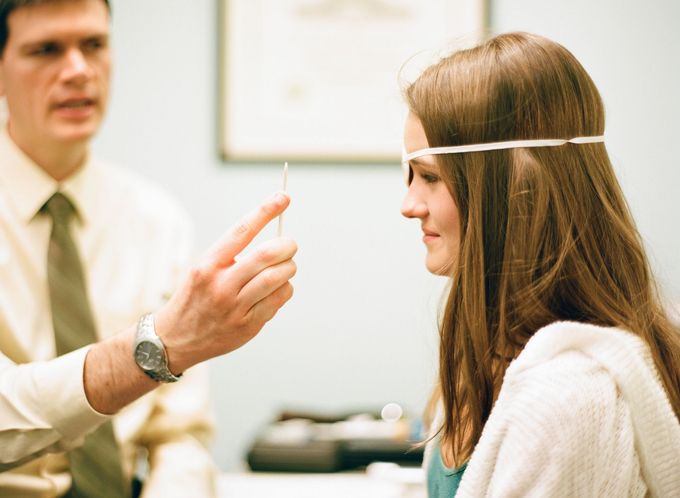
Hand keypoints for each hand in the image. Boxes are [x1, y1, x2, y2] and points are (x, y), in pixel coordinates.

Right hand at [155, 191, 296, 372]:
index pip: (242, 230)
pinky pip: (278, 300)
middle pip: (267, 255)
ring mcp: (234, 307)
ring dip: (288, 268)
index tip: (283, 197)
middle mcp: (221, 284)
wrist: (175, 339)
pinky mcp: (247, 326)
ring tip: (285, 267)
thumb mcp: (202, 270)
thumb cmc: (195, 298)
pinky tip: (278, 289)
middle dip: (287, 246)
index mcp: (208, 264)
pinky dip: (285, 289)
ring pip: (277, 278)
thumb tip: (274, 241)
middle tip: (290, 244)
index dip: (266, 211)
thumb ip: (232, 256)